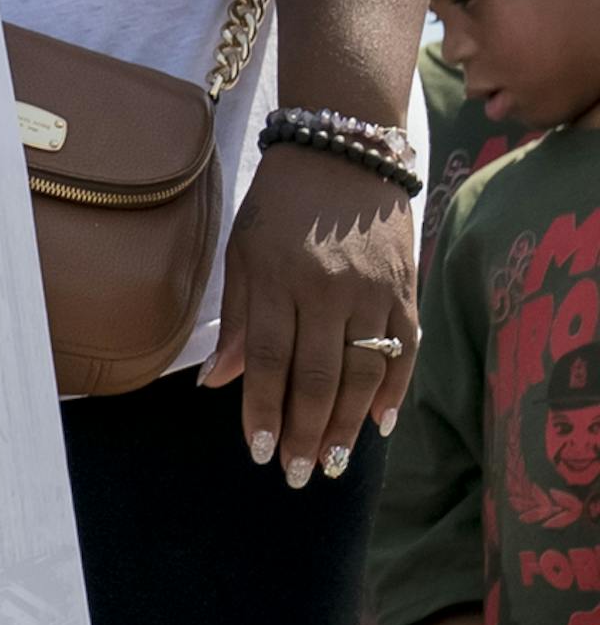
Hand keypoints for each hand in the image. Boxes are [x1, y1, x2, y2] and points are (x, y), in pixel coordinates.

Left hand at [201, 142, 418, 485]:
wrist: (344, 150)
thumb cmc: (281, 202)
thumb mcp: (242, 249)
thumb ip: (236, 317)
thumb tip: (218, 383)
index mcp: (277, 277)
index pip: (268, 359)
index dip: (262, 410)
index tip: (257, 452)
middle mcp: (326, 288)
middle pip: (318, 376)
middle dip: (304, 432)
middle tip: (295, 474)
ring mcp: (372, 290)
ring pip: (363, 373)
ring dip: (348, 425)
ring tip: (333, 463)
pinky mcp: (406, 288)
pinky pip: (405, 350)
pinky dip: (395, 391)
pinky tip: (381, 424)